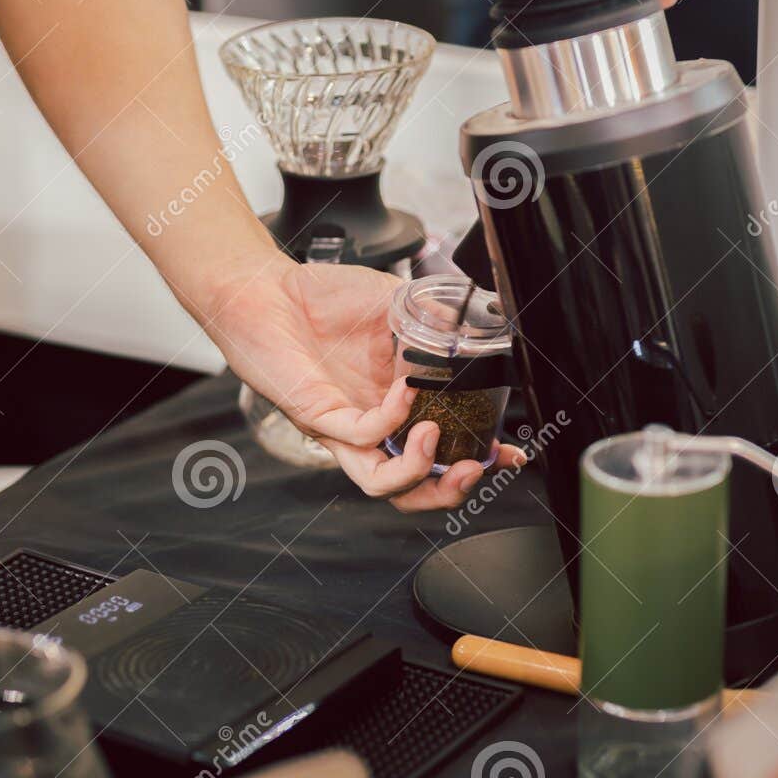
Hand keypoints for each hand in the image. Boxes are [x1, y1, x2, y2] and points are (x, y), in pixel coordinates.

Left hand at [212, 260, 524, 510]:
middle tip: (477, 468)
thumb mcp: (393, 303)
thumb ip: (432, 317)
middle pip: (409, 488)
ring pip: (379, 482)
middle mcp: (368, 425)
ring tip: (436, 436)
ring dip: (417, 471)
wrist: (266, 287)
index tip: (511, 453)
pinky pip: (361, 433)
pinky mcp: (317, 416)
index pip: (437, 452)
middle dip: (449, 490)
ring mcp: (342, 426)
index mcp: (392, 406)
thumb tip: (471, 326)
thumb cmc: (321, 298)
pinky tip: (406, 389)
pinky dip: (391, 417)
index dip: (477, 460)